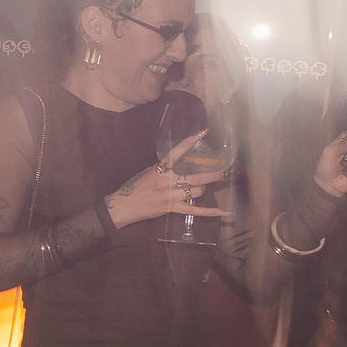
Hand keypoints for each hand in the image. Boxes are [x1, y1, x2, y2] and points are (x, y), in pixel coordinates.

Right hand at [103, 131, 227, 227]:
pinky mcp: (172, 208)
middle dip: (212, 175)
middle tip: (223, 172)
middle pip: (196, 177)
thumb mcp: (146, 173)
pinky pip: (195, 210)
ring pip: (196, 191)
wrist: (123, 206)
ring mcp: (170, 196)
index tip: (202, 133)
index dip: (189, 142)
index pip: (176, 153)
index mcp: (159, 170)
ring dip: (201, 189)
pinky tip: (223, 212)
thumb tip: (179, 166)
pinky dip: (210, 212)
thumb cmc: (133, 188)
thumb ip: (162, 169)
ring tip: (200, 188)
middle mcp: (167, 181)